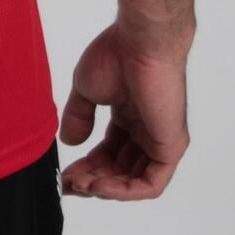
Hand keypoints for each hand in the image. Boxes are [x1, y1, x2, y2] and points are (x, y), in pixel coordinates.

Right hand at [59, 23, 190, 200]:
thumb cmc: (116, 55)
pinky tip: (100, 186)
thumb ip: (79, 117)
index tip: (64, 175)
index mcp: (130, 116)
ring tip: (80, 184)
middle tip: (68, 184)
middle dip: (91, 180)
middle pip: (119, 170)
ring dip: (104, 188)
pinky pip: (149, 184)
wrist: (140, 44)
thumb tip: (69, 141)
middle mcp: (146, 130)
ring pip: (133, 181)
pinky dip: (124, 191)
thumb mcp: (86, 89)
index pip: (109, 153)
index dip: (85, 167)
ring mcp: (160, 141)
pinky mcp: (170, 148)